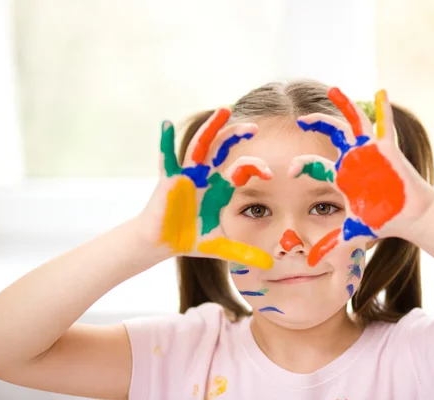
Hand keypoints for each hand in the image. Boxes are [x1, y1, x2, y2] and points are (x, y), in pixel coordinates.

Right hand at [138, 108, 273, 269]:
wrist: (162, 243)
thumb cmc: (190, 240)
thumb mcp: (221, 245)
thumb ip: (245, 252)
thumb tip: (270, 265)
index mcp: (219, 187)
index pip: (240, 170)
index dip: (254, 168)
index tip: (269, 173)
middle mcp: (205, 176)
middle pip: (222, 149)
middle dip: (236, 136)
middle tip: (254, 127)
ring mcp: (187, 174)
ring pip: (199, 145)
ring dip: (211, 128)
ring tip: (224, 110)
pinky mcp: (168, 179)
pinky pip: (165, 157)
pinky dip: (164, 141)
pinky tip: (165, 124)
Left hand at [291, 88, 433, 265]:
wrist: (408, 216)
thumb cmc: (381, 220)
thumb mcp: (351, 232)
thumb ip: (330, 245)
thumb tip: (310, 264)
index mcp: (340, 175)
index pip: (315, 165)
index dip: (301, 166)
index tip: (288, 171)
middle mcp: (352, 159)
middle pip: (331, 135)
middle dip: (316, 124)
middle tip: (300, 119)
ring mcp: (369, 152)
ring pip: (354, 123)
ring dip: (344, 106)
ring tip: (333, 90)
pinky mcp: (387, 149)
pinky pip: (386, 126)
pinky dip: (384, 109)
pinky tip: (381, 91)